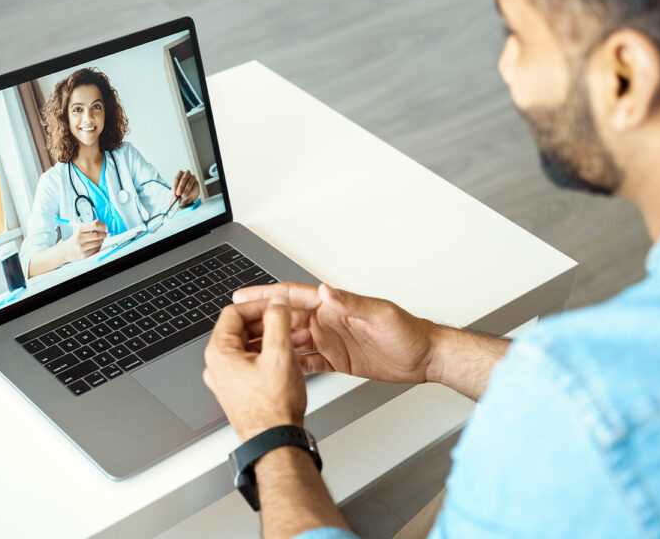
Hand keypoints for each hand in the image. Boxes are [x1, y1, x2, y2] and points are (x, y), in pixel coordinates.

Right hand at [63, 220, 106, 261]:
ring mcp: (81, 247)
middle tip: (105, 234)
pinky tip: (96, 245)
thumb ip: (90, 227)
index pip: (94, 225)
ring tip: (101, 239)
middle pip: (97, 235)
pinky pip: (96, 250)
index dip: (102, 226)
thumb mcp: (80, 230)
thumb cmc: (75, 240)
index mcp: (80, 229)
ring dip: (101, 241)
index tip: (105, 227)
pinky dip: (98, 247)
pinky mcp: (84, 254)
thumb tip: (102, 225)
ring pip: (98, 243)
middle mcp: (80, 238)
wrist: (65, 251)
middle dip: (104, 234)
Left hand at [173, 170, 199, 204]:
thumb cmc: (181, 190)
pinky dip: (190, 191)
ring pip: (189, 183)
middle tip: (178, 193)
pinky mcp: (196, 183)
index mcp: (180, 174)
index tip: (174, 192)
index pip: (177, 178)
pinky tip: (188, 195)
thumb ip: (175, 193)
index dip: (175, 185)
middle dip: (180, 187)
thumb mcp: (176, 191)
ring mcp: (192, 178)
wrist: (188, 195)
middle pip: (183, 179)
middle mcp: (186, 174)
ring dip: (186, 190)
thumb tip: (175, 196)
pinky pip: (194, 186)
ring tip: (183, 196)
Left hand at [203, 300, 306, 441]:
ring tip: (296, 338)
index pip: (234, 313)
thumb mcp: (280, 354)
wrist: (275, 441)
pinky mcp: (239, 390)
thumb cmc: (274, 408)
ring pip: (249, 346)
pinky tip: (290, 356)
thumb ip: (277, 322)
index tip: (277, 306)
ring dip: (272, 338)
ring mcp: (227, 380)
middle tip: (290, 320)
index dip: (259, 305)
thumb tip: (276, 305)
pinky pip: (252, 363)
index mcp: (220, 353)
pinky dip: (269, 354)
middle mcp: (218, 366)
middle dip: (269, 322)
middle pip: (241, 329)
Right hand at [234, 282, 434, 383]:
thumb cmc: (409, 333)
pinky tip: (274, 368)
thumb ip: (351, 303)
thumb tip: (325, 291)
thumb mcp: (380, 315)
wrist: (425, 357)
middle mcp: (328, 321)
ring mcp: (330, 340)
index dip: (267, 295)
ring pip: (291, 340)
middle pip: (286, 319)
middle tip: (235, 326)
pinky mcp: (336, 359)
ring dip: (270, 342)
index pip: (294, 297)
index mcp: (334, 306)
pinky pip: (306, 361)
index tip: (244, 295)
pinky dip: (290, 363)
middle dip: (260, 320)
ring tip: (246, 348)